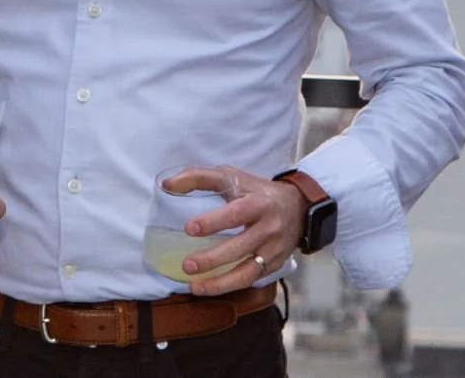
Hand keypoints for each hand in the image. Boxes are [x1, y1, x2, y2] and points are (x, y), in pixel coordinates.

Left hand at [165, 166, 306, 297]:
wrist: (298, 207)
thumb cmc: (255, 191)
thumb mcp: (231, 176)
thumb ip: (199, 177)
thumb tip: (167, 184)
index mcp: (258, 203)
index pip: (235, 214)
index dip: (213, 222)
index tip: (189, 229)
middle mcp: (269, 228)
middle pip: (240, 247)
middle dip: (213, 259)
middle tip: (187, 265)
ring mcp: (274, 250)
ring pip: (248, 272)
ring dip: (220, 283)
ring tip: (194, 286)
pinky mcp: (275, 265)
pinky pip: (251, 280)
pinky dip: (229, 286)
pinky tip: (208, 288)